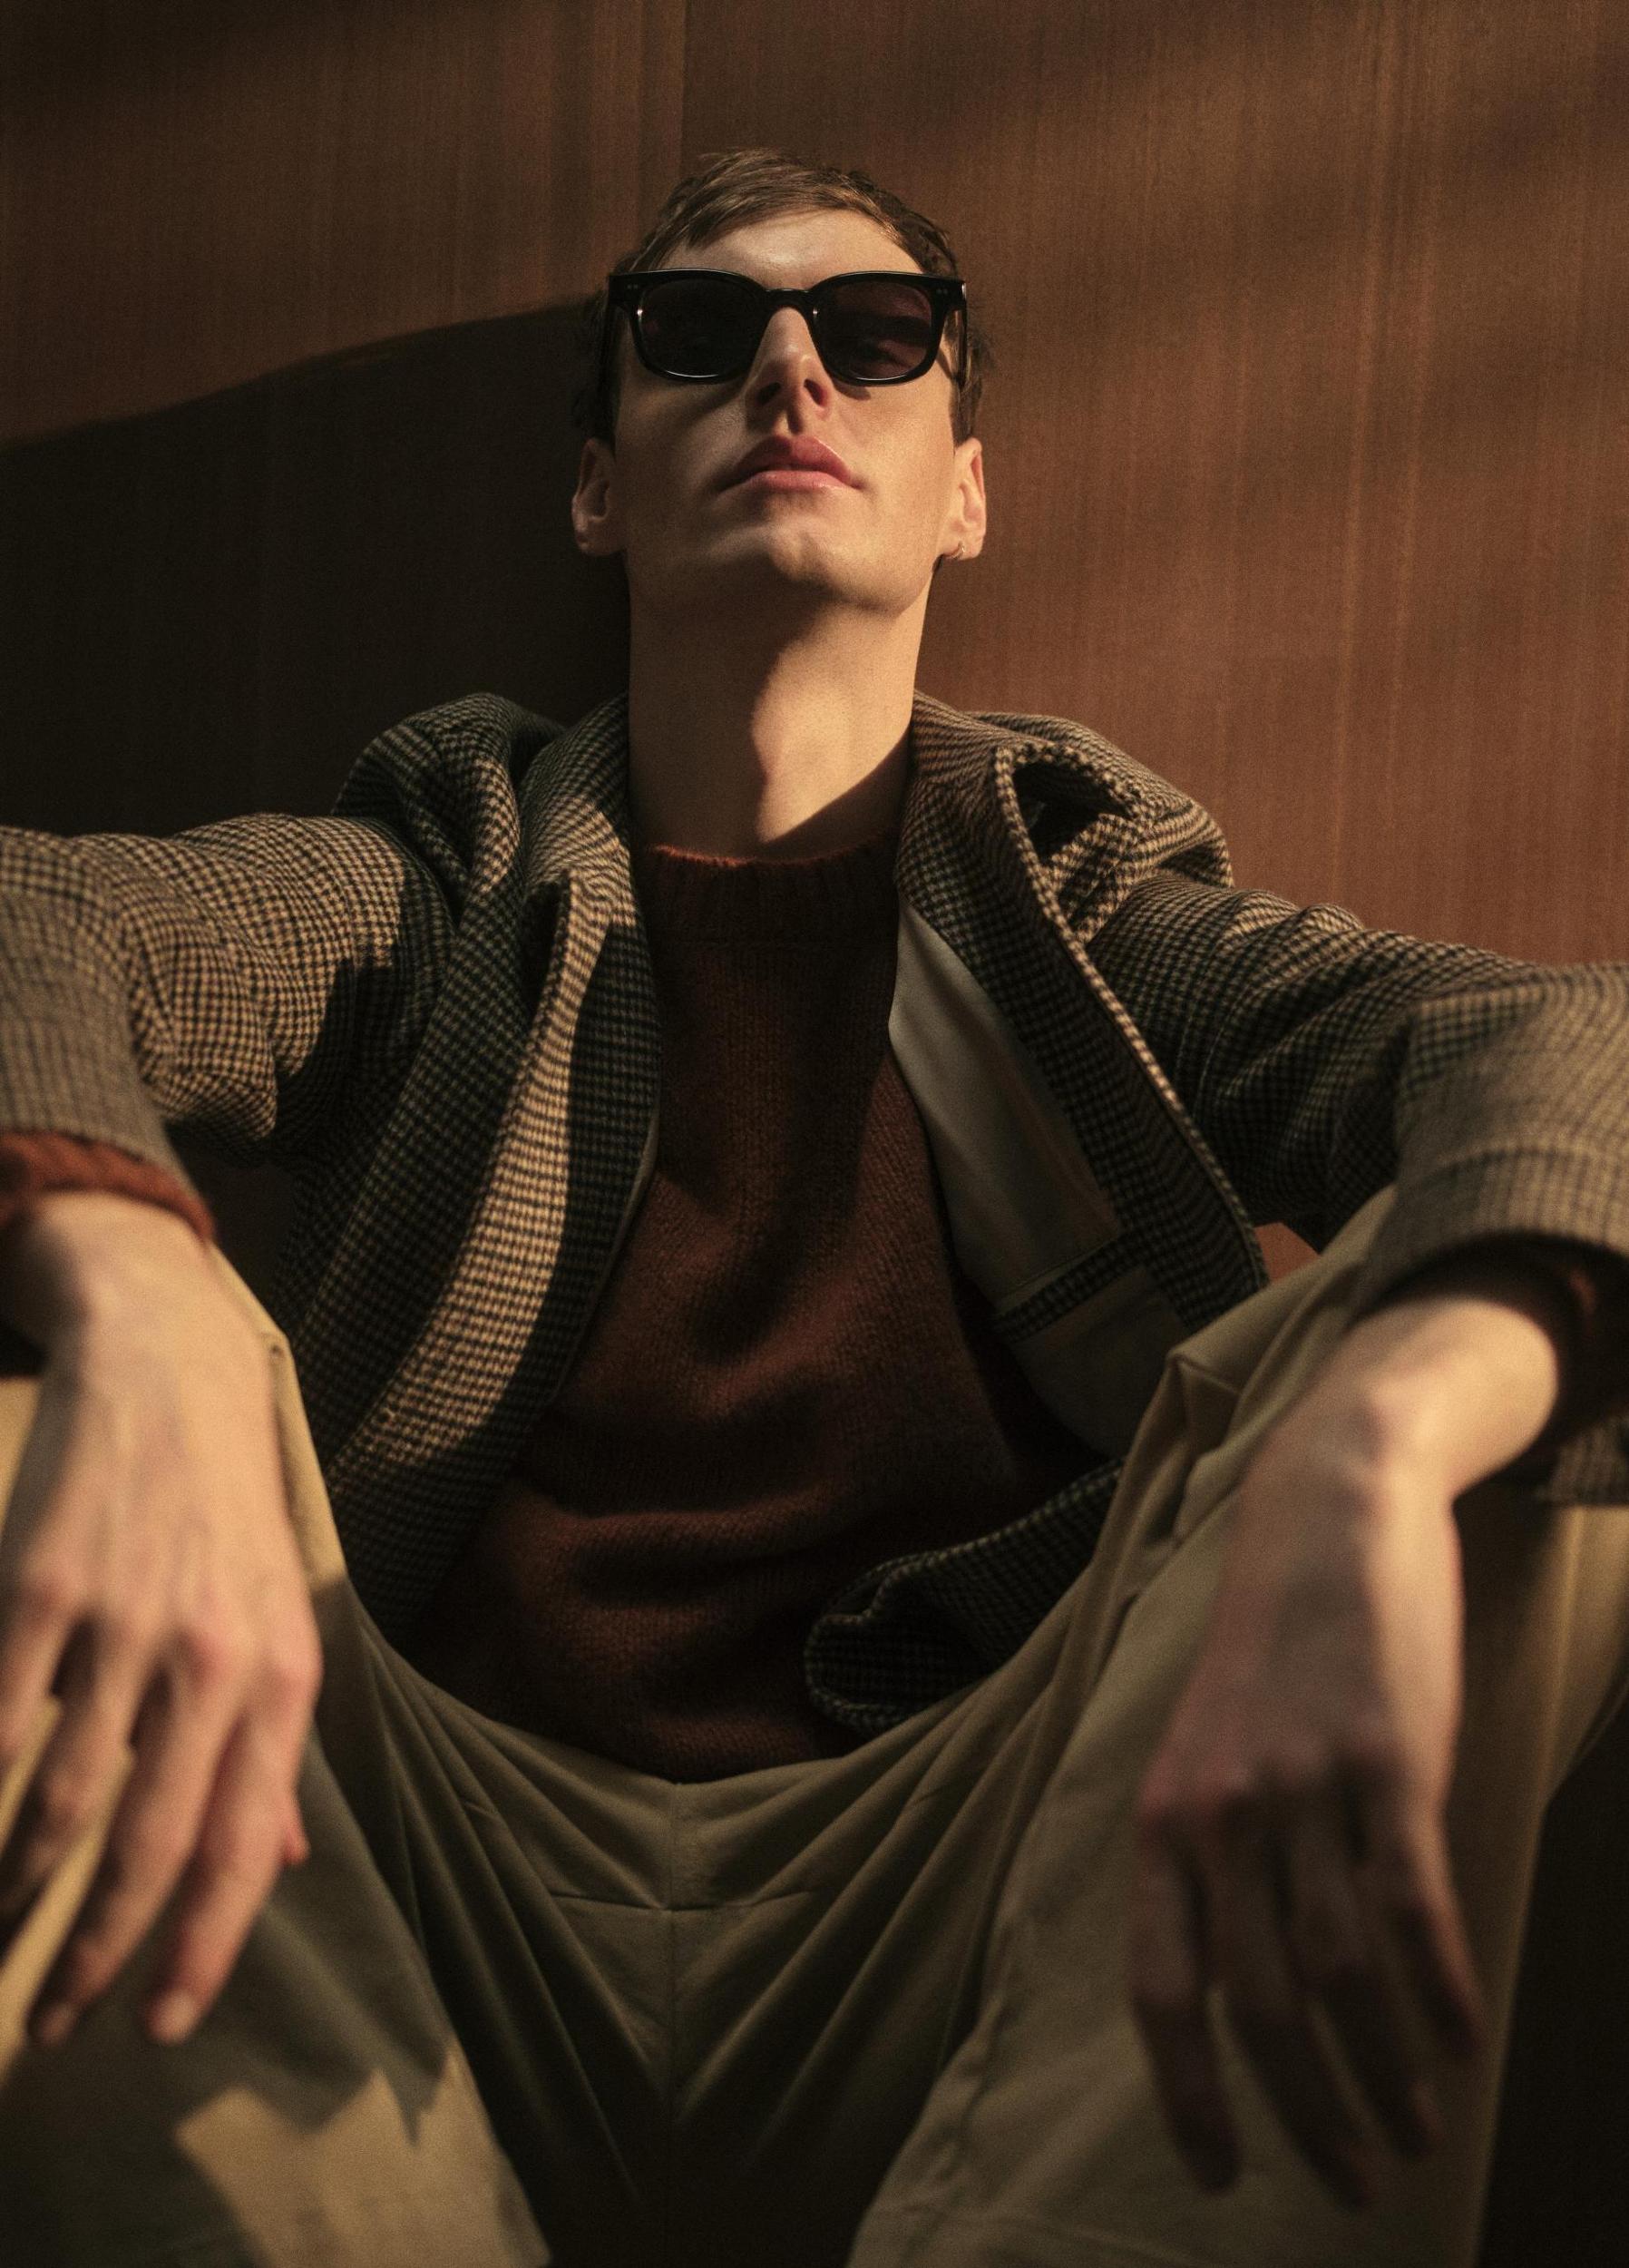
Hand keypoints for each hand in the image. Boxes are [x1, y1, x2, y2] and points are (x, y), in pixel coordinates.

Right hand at [0, 1194, 321, 2048]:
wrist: (171, 1371)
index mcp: (282, 1673)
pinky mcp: (39, 1589)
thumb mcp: (283, 1618)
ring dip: (21, 1895)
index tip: (157, 2024)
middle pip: (150, 1845)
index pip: (246, 1843)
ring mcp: (124, 1623)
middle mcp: (213, 1657)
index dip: (203, 1947)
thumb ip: (277, 1743)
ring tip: (0, 1941)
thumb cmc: (227, 1513)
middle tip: (61, 2021)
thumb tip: (282, 1861)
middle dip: (100, 1953)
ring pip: (62, 1802)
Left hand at [1126, 1275, 1564, 2209]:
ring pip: (1341, 1976)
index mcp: (1165, 1820)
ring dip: (1382, 2075)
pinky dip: (1440, 1992)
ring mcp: (1304, 1788)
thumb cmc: (1270, 1645)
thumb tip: (1245, 1986)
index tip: (1222, 2177)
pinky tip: (1464, 2045)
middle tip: (1352, 2183)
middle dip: (1305, 2115)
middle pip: (1260, 2006)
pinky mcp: (1386, 1762)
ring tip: (1414, 2134)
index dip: (1188, 2094)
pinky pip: (1413, 1909)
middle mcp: (1222, 1814)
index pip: (1163, 1988)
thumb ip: (1213, 1859)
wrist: (1325, 1513)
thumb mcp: (1207, 1748)